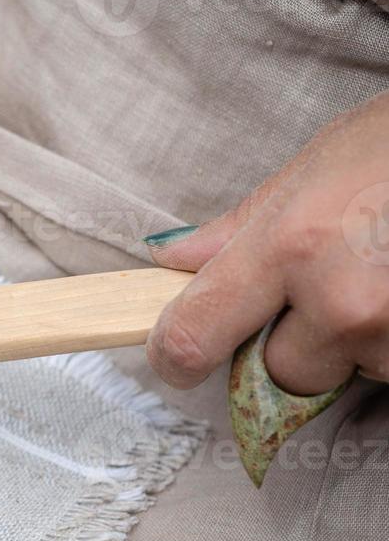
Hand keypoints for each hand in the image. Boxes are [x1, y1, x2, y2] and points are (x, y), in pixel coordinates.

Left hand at [145, 93, 388, 394]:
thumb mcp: (311, 169)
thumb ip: (238, 228)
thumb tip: (172, 258)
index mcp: (289, 247)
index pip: (195, 336)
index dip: (174, 356)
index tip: (176, 358)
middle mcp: (342, 299)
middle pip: (281, 370)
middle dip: (293, 339)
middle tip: (325, 285)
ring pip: (347, 370)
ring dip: (355, 340)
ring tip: (380, 274)